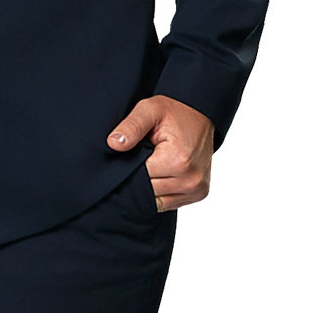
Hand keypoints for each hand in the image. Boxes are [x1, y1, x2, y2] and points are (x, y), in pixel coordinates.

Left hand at [106, 95, 214, 211]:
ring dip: (150, 187)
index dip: (130, 167)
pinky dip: (161, 192)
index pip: (140, 177)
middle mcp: (191, 179)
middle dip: (140, 177)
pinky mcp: (198, 193)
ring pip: (157, 201)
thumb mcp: (149, 110)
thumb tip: (114, 144)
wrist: (199, 115)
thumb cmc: (175, 112)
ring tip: (153, 165)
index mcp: (179, 161)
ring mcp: (196, 189)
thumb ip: (131, 126)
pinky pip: (168, 203)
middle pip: (148, 192)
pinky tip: (161, 175)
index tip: (135, 153)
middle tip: (143, 157)